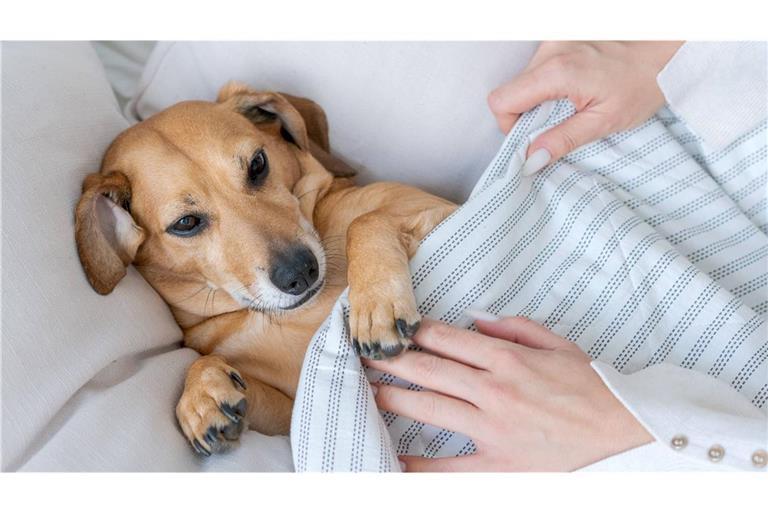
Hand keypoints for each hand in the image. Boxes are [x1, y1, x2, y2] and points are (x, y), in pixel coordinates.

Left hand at [365, 316, 651, 470]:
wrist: (628, 434)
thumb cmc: (594, 389)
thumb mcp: (559, 345)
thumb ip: (514, 328)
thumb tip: (474, 320)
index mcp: (507, 358)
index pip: (446, 339)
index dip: (414, 333)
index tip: (394, 330)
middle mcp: (494, 389)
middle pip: (428, 369)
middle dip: (392, 360)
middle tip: (367, 355)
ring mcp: (493, 428)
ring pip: (429, 407)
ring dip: (394, 397)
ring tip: (371, 391)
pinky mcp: (499, 464)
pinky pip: (448, 468)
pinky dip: (418, 465)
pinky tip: (393, 459)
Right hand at [488, 41, 682, 174]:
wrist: (668, 45)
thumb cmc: (644, 80)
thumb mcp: (604, 121)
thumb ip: (563, 140)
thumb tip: (532, 159)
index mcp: (556, 71)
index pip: (501, 100)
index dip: (510, 124)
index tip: (532, 136)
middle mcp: (550, 49)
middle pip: (512, 90)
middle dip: (528, 113)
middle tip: (561, 121)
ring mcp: (554, 40)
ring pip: (525, 80)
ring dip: (541, 98)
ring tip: (575, 102)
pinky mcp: (561, 37)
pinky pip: (540, 68)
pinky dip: (551, 84)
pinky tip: (578, 88)